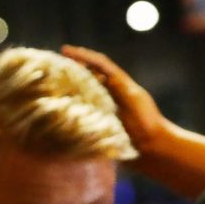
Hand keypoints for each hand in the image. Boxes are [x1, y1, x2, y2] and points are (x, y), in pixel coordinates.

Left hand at [62, 44, 204, 199]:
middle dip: (74, 70)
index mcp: (106, 108)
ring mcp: (119, 88)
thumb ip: (89, 138)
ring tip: (64, 52)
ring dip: (80, 59)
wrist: (151, 147)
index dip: (72, 86)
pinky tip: (74, 54)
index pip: (86, 91)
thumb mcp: (102, 142)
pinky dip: (89, 58)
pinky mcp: (124, 83)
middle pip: (90, 77)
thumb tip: (62, 148)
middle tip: (54, 64)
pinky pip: (104, 65)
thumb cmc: (130, 151)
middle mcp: (113, 95)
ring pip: (97, 68)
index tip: (53, 84)